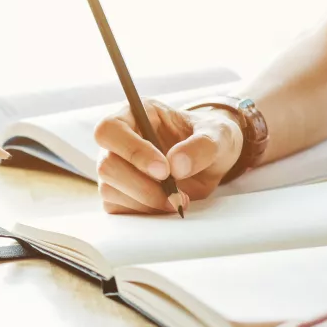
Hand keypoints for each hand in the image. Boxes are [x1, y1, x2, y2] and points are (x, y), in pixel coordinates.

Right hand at [93, 99, 242, 213]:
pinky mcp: (119, 193)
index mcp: (136, 114)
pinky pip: (116, 208)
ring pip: (108, 189)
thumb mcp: (219, 135)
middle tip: (176, 193)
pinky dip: (143, 212)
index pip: (110, 129)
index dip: (132, 151)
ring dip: (145, 202)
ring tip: (177, 201)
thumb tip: (176, 165)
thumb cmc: (212, 138)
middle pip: (107, 165)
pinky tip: (166, 207)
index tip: (164, 170)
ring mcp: (116, 168)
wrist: (214, 161)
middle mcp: (119, 140)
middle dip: (142, 186)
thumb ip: (201, 146)